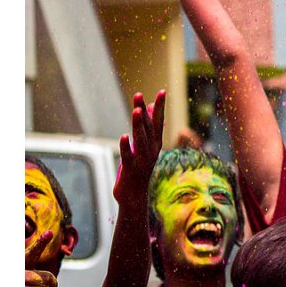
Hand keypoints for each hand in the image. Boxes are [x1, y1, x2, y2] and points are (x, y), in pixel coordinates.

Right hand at [26, 234, 60, 286]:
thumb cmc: (21, 280)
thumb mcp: (26, 265)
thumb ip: (35, 252)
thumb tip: (49, 232)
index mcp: (21, 265)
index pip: (31, 253)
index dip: (40, 243)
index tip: (49, 233)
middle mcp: (19, 278)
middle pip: (45, 277)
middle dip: (53, 282)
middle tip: (54, 285)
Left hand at [114, 91, 166, 205]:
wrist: (135, 195)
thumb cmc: (139, 167)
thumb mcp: (145, 145)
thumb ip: (148, 126)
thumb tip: (150, 106)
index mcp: (155, 143)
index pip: (159, 121)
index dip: (160, 106)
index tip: (161, 91)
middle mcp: (152, 150)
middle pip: (149, 127)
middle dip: (145, 111)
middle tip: (139, 95)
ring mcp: (142, 160)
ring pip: (141, 139)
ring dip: (139, 125)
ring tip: (137, 110)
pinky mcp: (131, 169)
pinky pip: (129, 156)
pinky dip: (126, 146)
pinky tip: (124, 136)